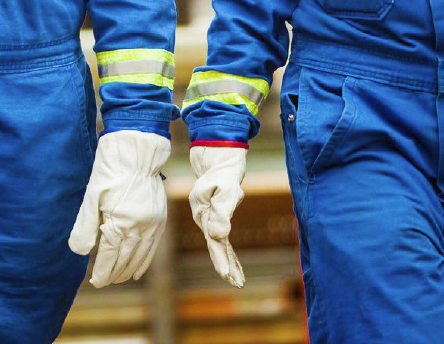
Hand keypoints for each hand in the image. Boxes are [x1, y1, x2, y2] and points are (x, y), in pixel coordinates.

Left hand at [68, 130, 170, 286]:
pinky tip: (138, 270)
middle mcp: (139, 227)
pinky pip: (153, 247)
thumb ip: (85, 226)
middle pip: (125, 259)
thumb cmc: (110, 170)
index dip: (102, 271)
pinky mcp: (160, 218)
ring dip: (128, 270)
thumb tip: (80, 252)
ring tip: (118, 279)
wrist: (136, 151)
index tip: (94, 281)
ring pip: (140, 255)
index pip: (110, 256)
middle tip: (102, 282)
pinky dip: (145, 260)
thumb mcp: (91, 196)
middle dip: (113, 274)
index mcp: (120, 222)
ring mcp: (152, 223)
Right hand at [188, 145, 246, 287]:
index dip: (220, 258)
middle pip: (215, 247)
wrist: (218, 159)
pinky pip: (223, 239)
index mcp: (203, 213)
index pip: (213, 241)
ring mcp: (209, 219)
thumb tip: (220, 235)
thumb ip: (222, 211)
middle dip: (225, 266)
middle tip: (237, 283)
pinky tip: (236, 266)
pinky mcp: (217, 217)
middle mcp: (204, 219)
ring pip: (220, 246)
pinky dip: (229, 253)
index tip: (227, 274)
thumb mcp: (225, 188)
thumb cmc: (223, 172)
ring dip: (229, 263)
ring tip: (239, 281)